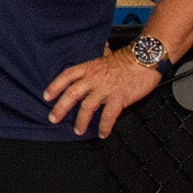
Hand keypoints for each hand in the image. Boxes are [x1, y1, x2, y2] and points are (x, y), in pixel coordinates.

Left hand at [44, 47, 159, 137]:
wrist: (145, 59)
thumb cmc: (127, 59)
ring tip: (78, 131)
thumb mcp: (105, 58)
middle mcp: (94, 78)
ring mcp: (106, 89)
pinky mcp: (119, 98)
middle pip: (72, 93)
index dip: (55, 86)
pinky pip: (108, 116)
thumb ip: (95, 66)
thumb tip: (89, 65)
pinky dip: (104, 126)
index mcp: (89, 68)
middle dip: (61, 108)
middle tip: (53, 119)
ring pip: (87, 107)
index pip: (67, 76)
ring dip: (81, 121)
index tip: (47, 96)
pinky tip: (102, 134)